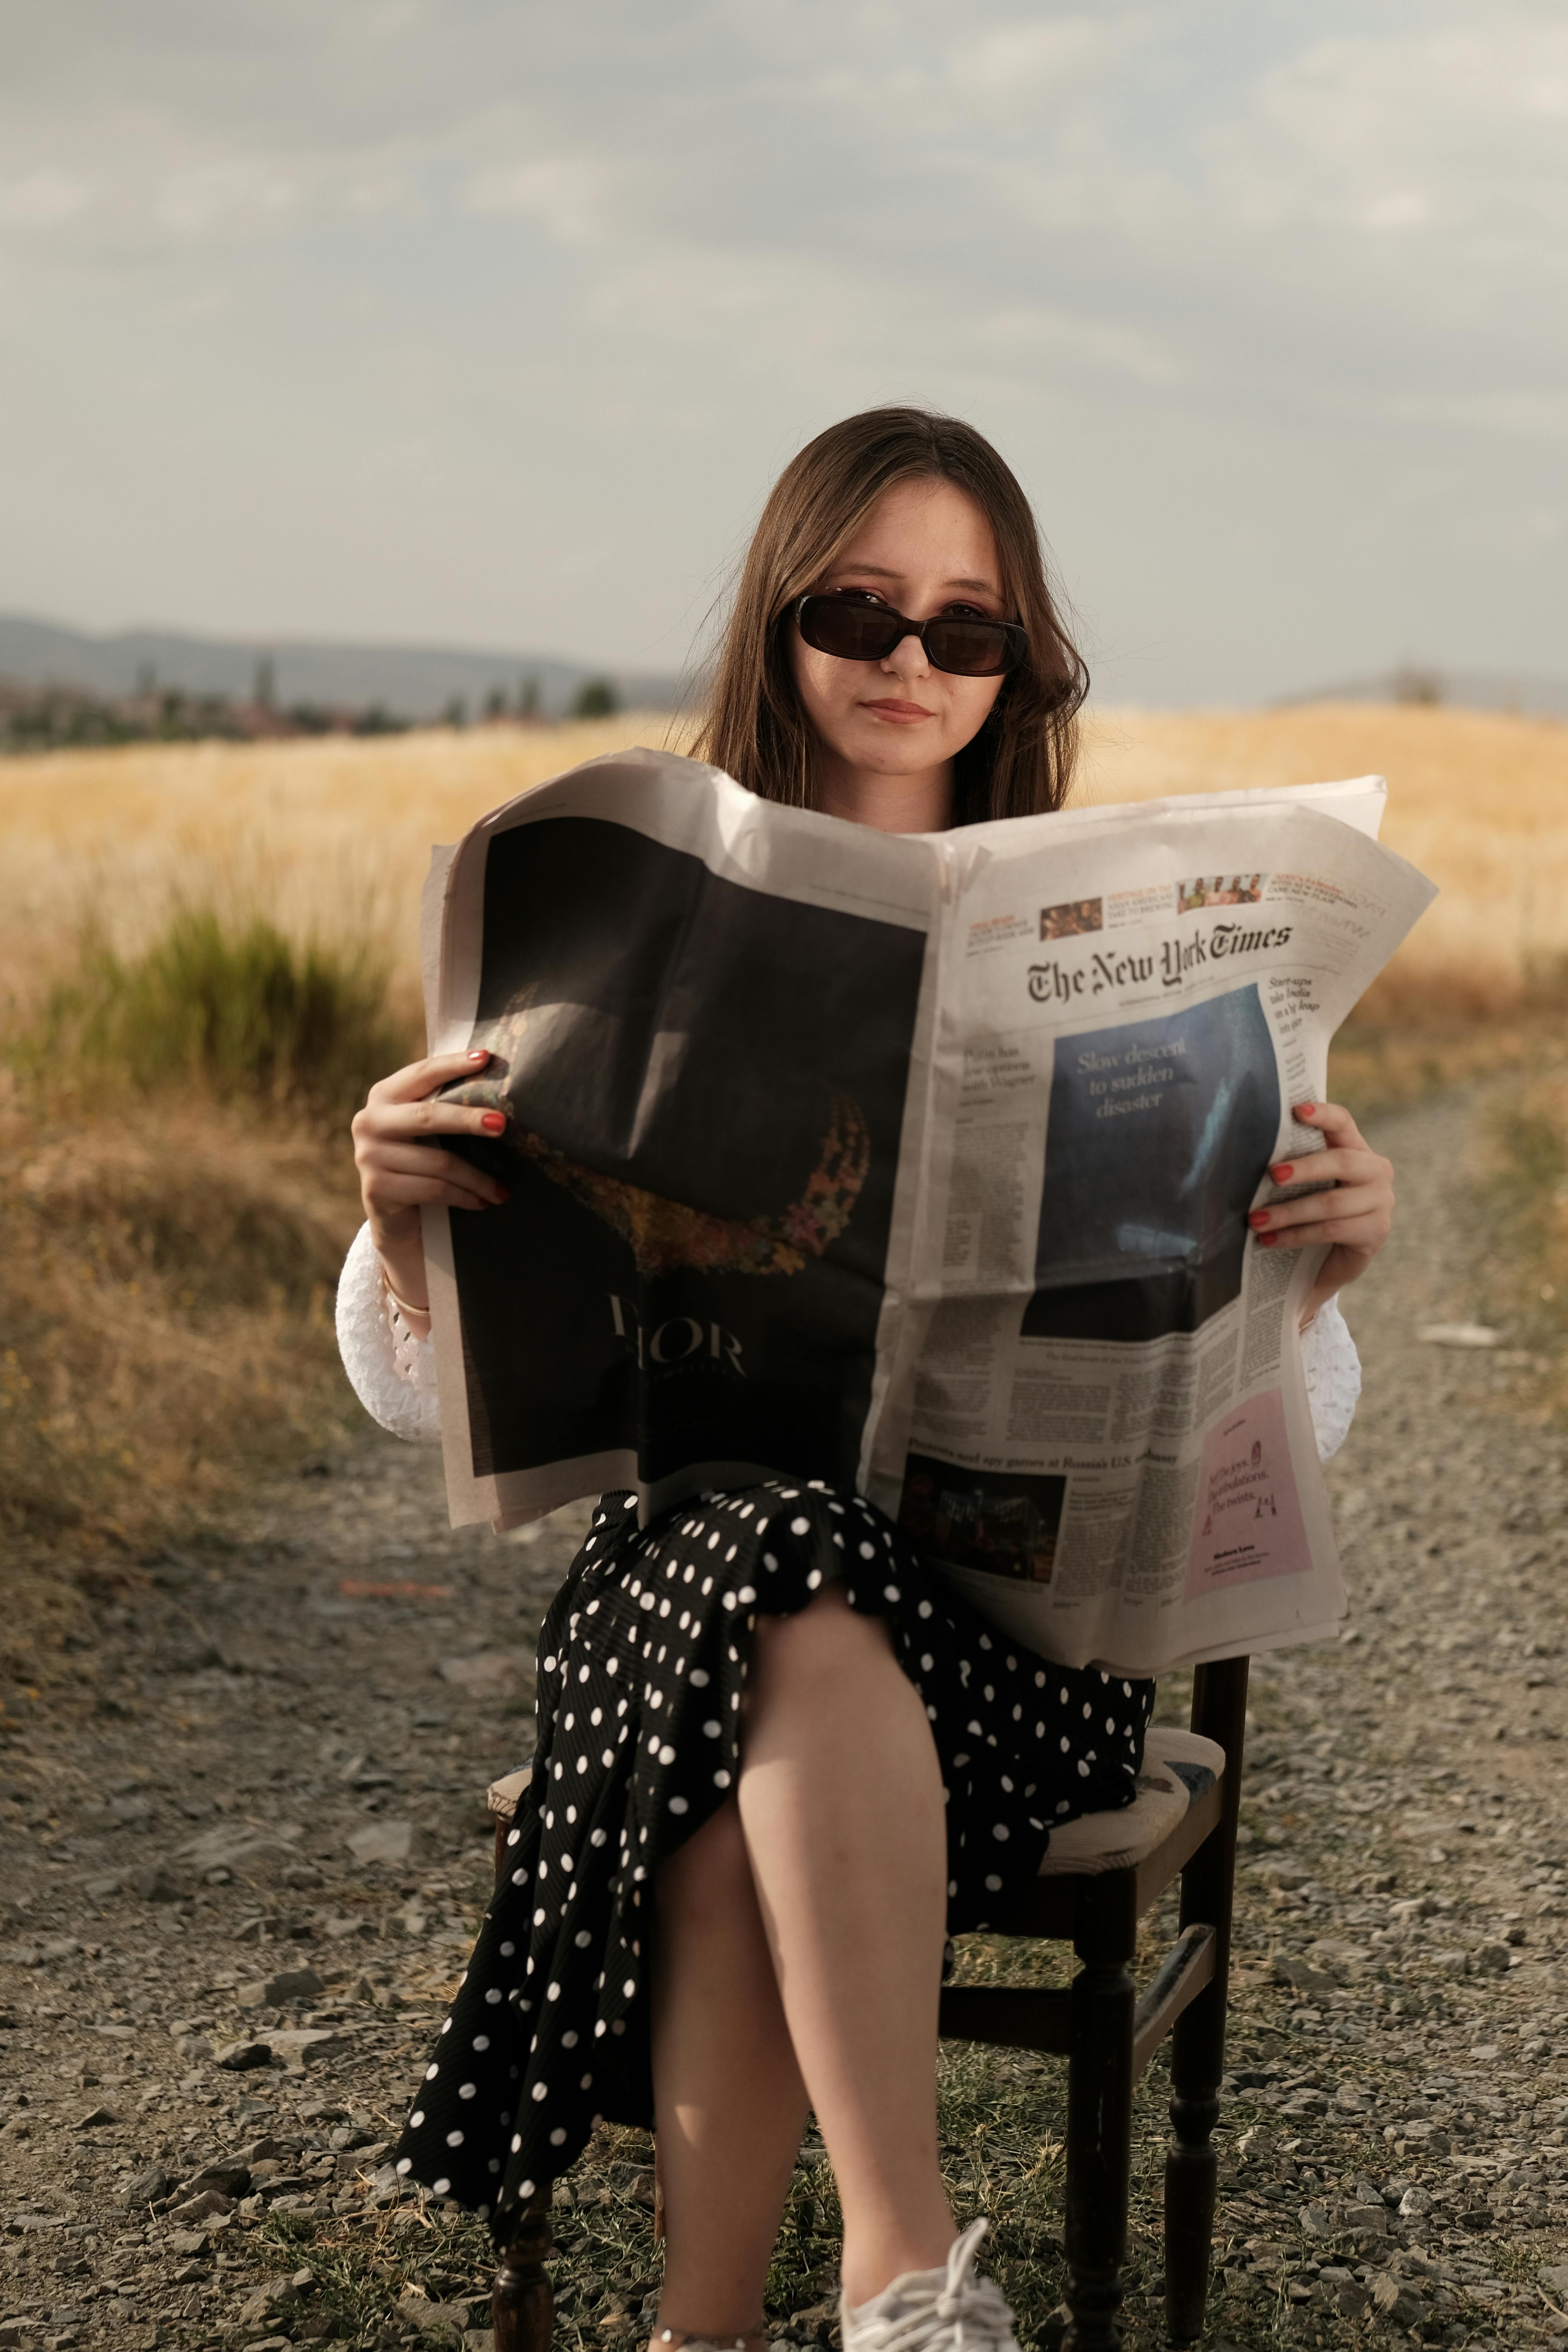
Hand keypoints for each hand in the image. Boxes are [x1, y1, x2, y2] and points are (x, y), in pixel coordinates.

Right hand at [351, 1049, 509, 1311]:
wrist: (397, 1221)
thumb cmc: (422, 1165)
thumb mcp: (428, 1131)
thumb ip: (445, 1106)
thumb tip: (498, 1085)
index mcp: (383, 1096)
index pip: (422, 1073)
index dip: (453, 1064)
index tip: (486, 1057)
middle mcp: (369, 1121)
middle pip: (428, 1116)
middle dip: (469, 1119)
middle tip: (502, 1125)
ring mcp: (368, 1156)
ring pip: (439, 1162)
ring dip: (477, 1178)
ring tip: (503, 1189)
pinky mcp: (377, 1189)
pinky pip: (434, 1189)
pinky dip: (464, 1197)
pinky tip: (482, 1202)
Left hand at [1245, 1100, 1393, 1325]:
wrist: (1330, 1259)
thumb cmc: (1311, 1212)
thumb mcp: (1304, 1184)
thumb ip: (1292, 1164)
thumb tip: (1248, 1150)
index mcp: (1356, 1149)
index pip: (1343, 1123)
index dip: (1323, 1115)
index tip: (1297, 1110)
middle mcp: (1376, 1171)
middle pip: (1342, 1162)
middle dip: (1304, 1168)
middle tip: (1272, 1174)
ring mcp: (1381, 1202)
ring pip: (1332, 1203)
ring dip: (1289, 1213)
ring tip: (1255, 1220)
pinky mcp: (1376, 1232)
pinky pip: (1331, 1230)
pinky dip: (1295, 1236)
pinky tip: (1269, 1240)